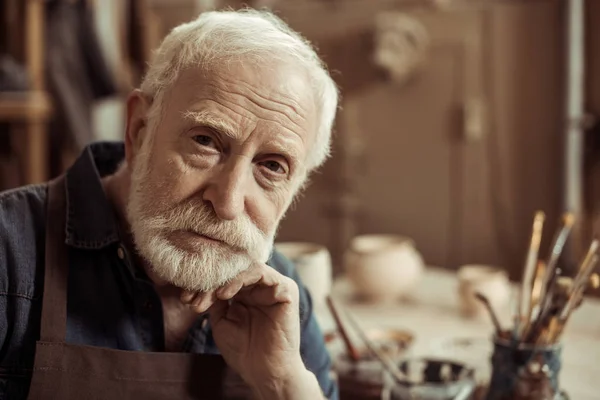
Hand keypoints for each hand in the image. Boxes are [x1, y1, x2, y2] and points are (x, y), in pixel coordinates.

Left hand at [180, 262, 322, 398]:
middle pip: (235, 271)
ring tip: (212, 296)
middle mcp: (263, 287)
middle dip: (212, 282)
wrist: (264, 372)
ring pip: (247, 268)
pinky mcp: (286, 290)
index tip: (185, 298)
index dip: (204, 284)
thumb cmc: (244, 350)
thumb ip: (215, 299)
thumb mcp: (222, 320)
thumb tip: (203, 281)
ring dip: (225, 279)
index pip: (226, 278)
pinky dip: (241, 279)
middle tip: (194, 296)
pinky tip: (225, 295)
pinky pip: (262, 273)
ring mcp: (276, 287)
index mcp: (249, 293)